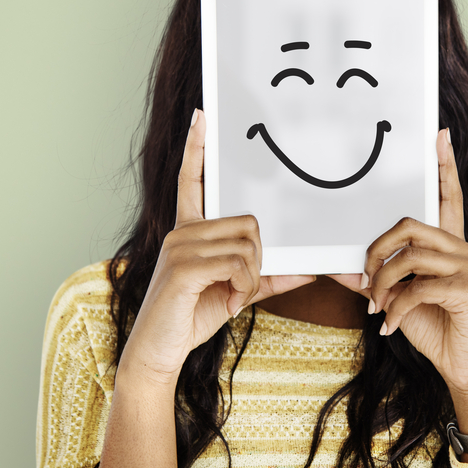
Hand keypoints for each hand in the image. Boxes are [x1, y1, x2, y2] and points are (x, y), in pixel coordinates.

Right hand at [117, 109, 315, 386]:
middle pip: (247, 222)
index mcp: (189, 230)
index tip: (202, 116)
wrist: (158, 352)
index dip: (197, 147)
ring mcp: (179, 246)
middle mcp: (181, 231)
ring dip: (251, 277)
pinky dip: (244, 287)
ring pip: (247, 244)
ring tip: (231, 295)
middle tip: (240, 285)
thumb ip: (268, 276)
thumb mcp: (237, 292)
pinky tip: (228, 302)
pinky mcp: (182, 267)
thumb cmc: (192, 316)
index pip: (191, 179)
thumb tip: (309, 269)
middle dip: (257, 258)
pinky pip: (239, 264)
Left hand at [329, 129, 467, 401]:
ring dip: (382, 285)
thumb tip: (335, 267)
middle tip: (364, 279)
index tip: (439, 135)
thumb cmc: (434, 328)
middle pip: (410, 225)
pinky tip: (390, 326)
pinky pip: (417, 288)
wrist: (465, 368)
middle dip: (377, 250)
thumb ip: (374, 279)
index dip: (445, 166)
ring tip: (378, 309)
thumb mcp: (396, 299)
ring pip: (409, 258)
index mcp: (449, 244)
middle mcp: (463, 249)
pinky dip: (396, 308)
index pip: (447, 197)